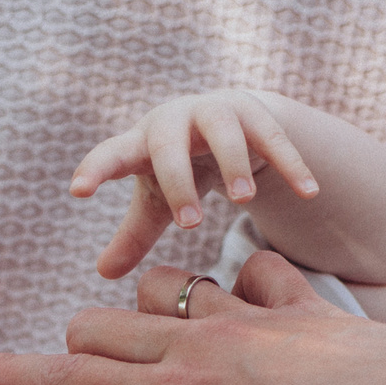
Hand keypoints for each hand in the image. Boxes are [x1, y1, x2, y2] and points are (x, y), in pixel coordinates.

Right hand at [0, 256, 385, 384]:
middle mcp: (198, 341)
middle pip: (97, 330)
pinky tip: (255, 337)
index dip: (10, 378)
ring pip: (158, 294)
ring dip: (144, 331)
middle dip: (82, 378)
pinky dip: (230, 296)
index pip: (67, 383)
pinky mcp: (300, 305)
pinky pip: (243, 274)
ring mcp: (250, 314)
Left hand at [72, 89, 320, 279]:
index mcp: (142, 142)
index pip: (111, 154)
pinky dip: (292, 165)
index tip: (76, 192)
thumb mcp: (157, 201)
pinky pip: (275, 138)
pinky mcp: (257, 113)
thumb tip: (102, 273)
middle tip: (189, 224)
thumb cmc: (181, 167)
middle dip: (178, 182)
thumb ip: (132, 235)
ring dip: (232, 164)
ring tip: (242, 201)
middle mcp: (175, 119)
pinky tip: (309, 193)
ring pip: (223, 131)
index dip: (95, 170)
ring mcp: (217, 111)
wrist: (228, 119)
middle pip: (168, 145)